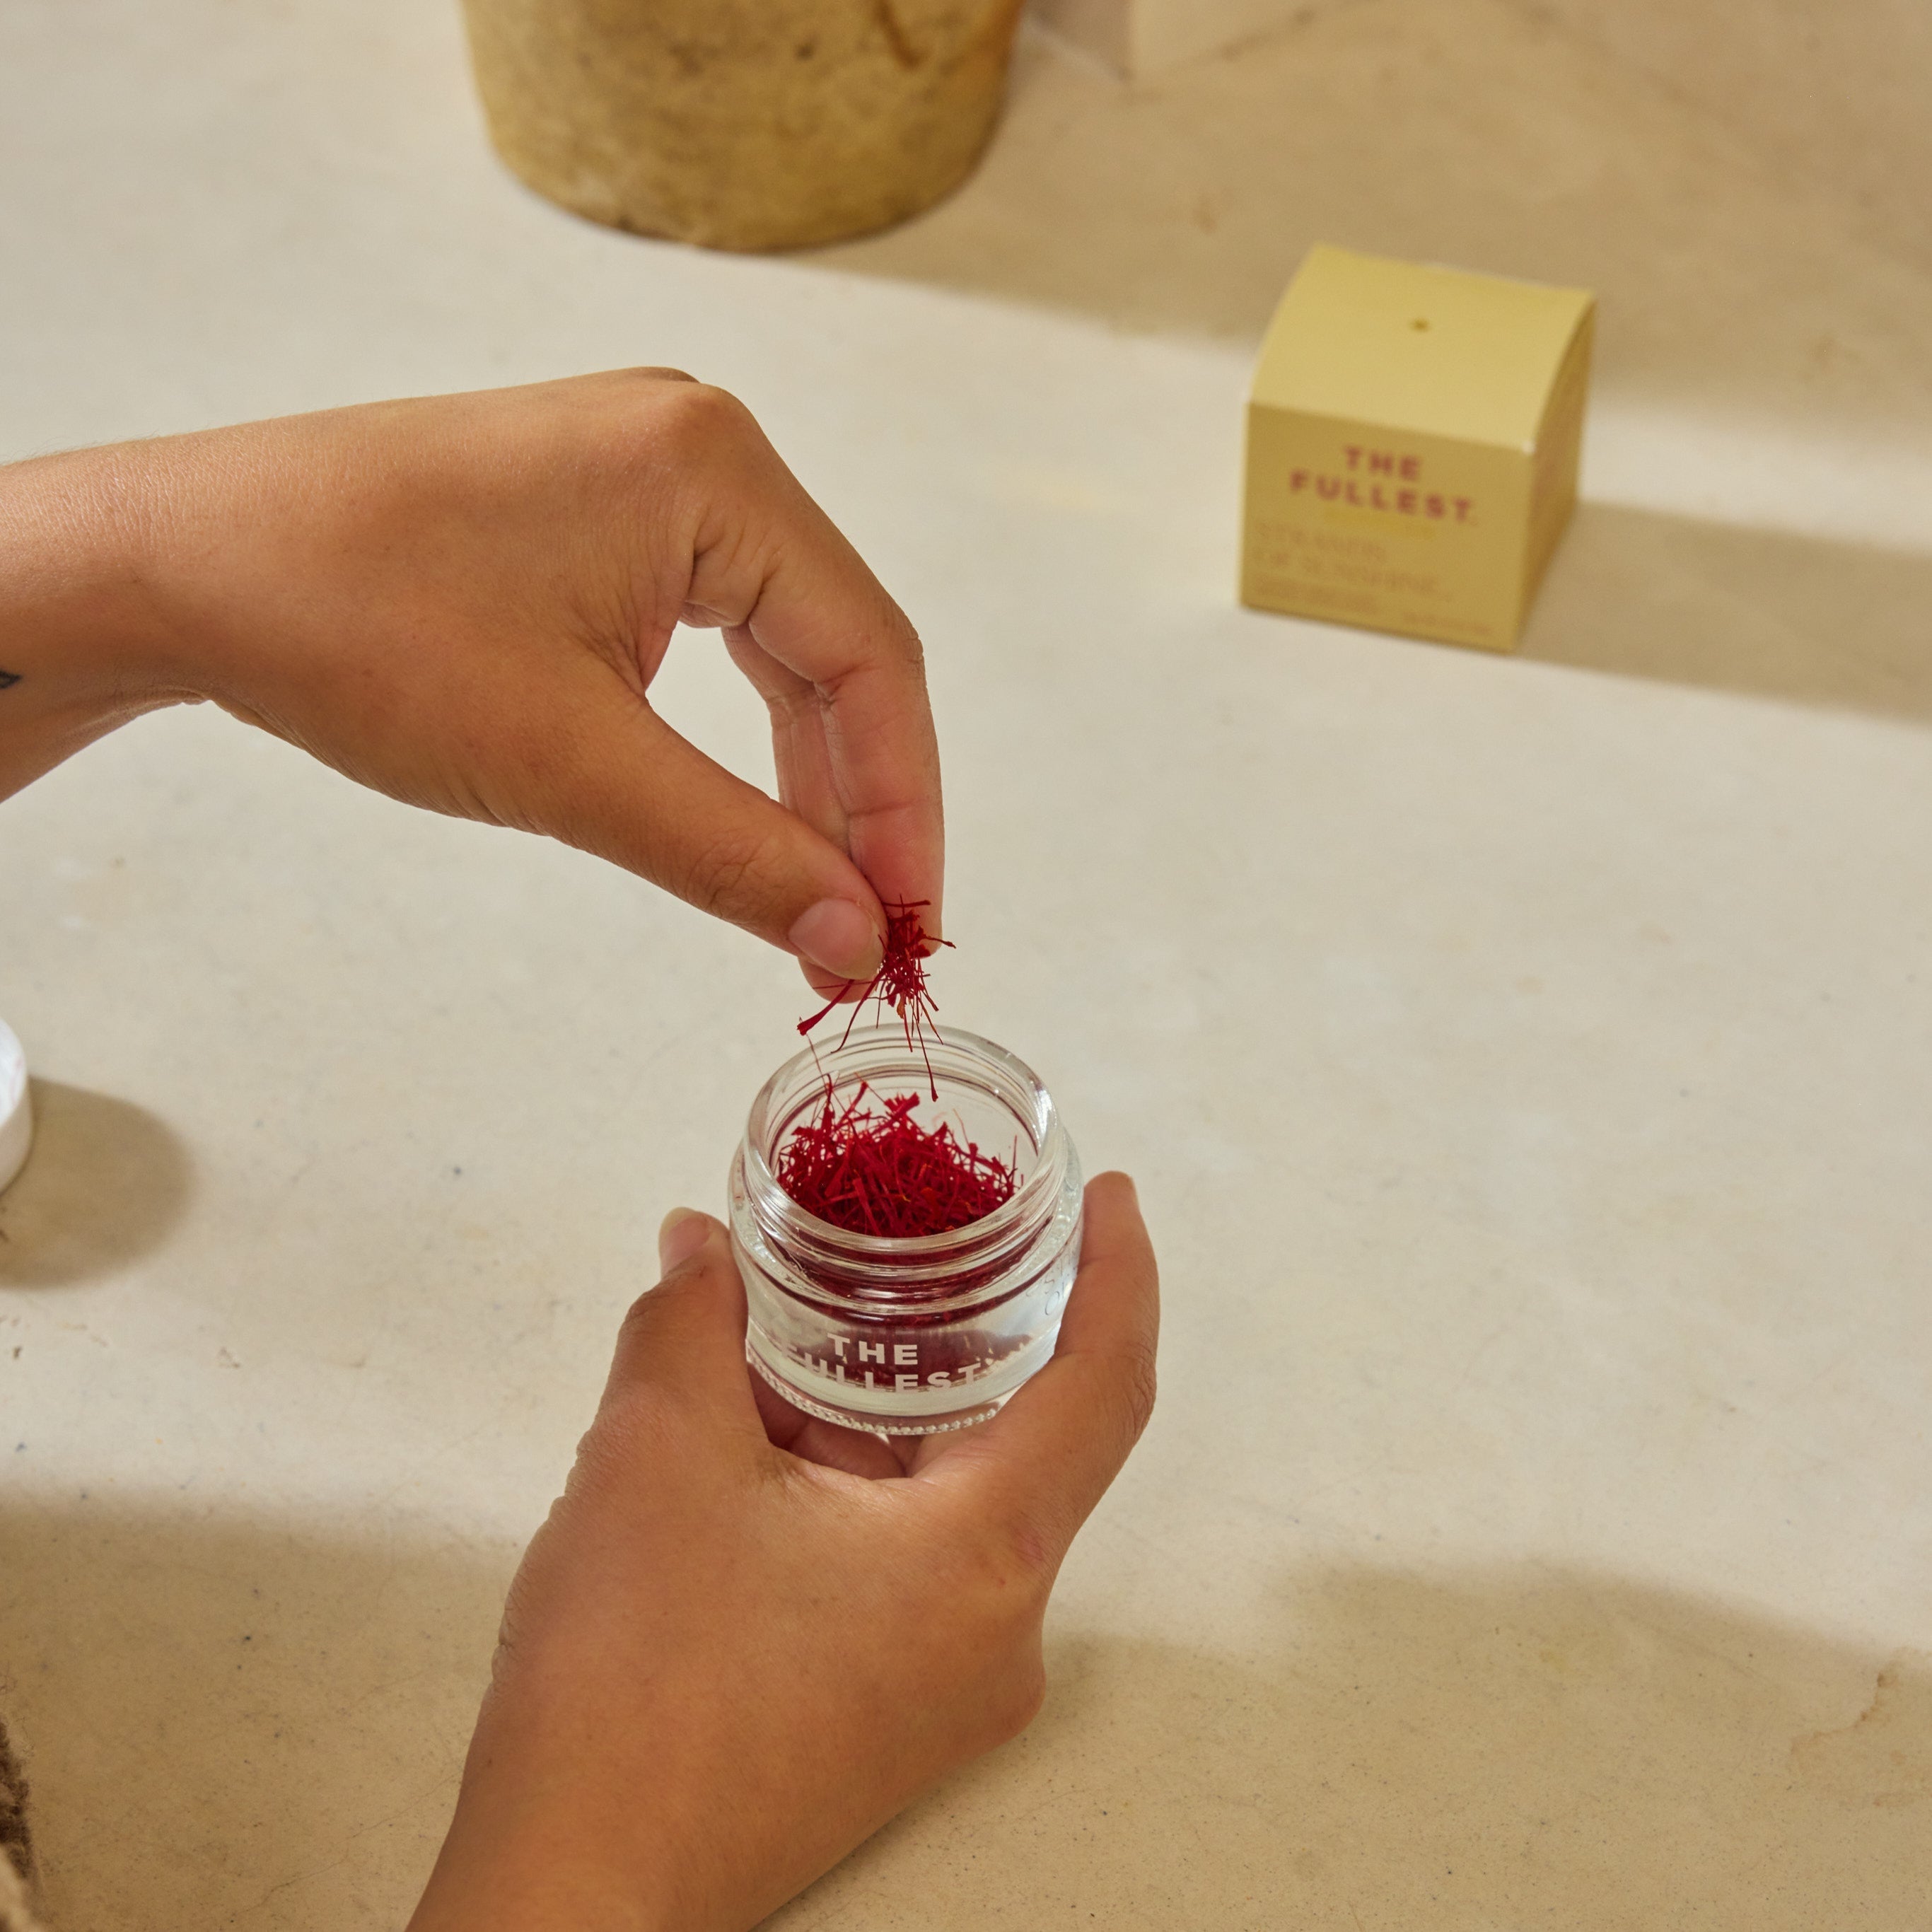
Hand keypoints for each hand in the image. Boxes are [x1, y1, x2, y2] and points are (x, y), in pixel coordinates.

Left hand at [0, 373, 942, 987]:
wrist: (185, 567)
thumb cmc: (357, 630)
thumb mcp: (570, 764)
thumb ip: (734, 855)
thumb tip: (853, 941)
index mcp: (715, 471)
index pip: (871, 654)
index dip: (905, 805)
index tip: (909, 926)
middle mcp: (699, 445)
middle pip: (838, 646)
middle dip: (858, 799)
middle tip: (867, 929)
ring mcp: (645, 469)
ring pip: (778, 643)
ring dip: (802, 772)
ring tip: (814, 892)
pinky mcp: (596, 507)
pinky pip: (710, 625)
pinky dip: (736, 728)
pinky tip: (742, 807)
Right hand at [407, 1174, 1158, 1931]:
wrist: (574, 1893)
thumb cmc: (633, 1684)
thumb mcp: (656, 1452)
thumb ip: (690, 1322)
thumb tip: (699, 1246)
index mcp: (987, 1557)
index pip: (1105, 1384)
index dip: (1119, 1273)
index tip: (1110, 1198)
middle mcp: (997, 1634)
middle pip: (1014, 1440)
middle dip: (949, 1335)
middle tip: (899, 1247)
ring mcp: (944, 1692)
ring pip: (941, 1505)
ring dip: (871, 1415)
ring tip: (782, 1336)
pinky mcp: (883, 1722)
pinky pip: (900, 1569)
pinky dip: (848, 1491)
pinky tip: (754, 1444)